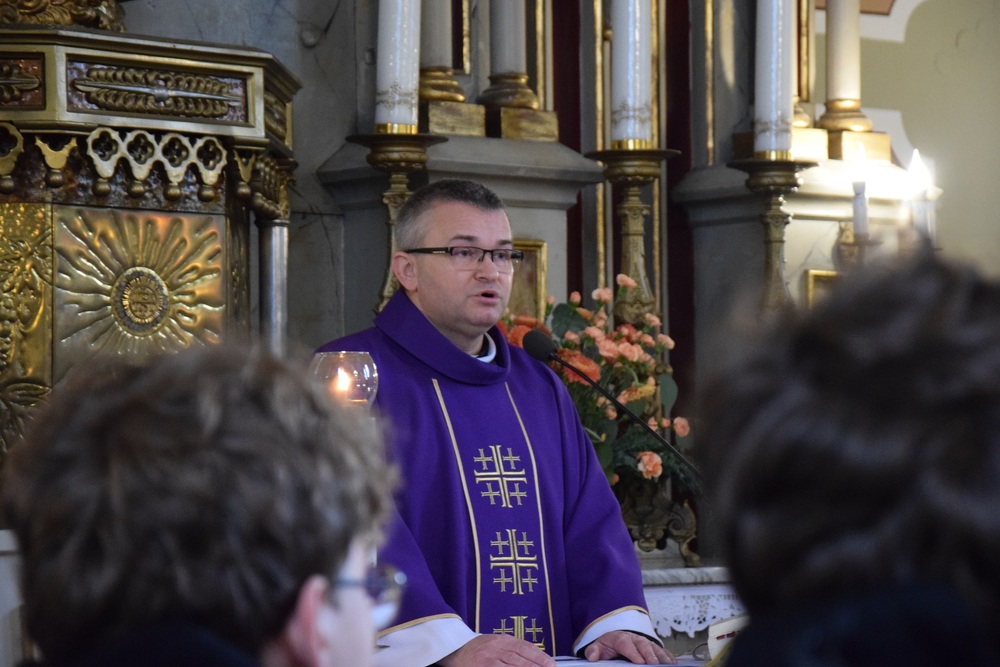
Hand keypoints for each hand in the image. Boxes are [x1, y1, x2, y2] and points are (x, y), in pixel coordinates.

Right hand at [438, 634, 556, 666]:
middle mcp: (497, 646)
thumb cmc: (475, 649)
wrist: (451, 649)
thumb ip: (511, 649)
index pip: (525, 647)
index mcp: (502, 639)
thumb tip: (533, 656)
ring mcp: (489, 657)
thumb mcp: (494, 644)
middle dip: (538, 665)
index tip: (551, 663)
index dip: (540, 656)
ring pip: (514, 664)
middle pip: (522, 656)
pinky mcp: (483, 666)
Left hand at [582, 630, 675, 663]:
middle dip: (649, 654)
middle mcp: (634, 638)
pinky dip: (668, 656)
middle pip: (643, 645)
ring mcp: (644, 642)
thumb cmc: (608, 643)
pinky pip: (662, 650)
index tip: (639, 661)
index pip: (626, 644)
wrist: (616, 636)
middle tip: (654, 664)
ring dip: (661, 655)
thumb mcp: (598, 646)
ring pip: (654, 647)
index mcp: (620, 638)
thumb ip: (594, 651)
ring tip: (668, 664)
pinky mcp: (652, 647)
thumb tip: (592, 656)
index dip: (633, 653)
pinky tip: (673, 662)